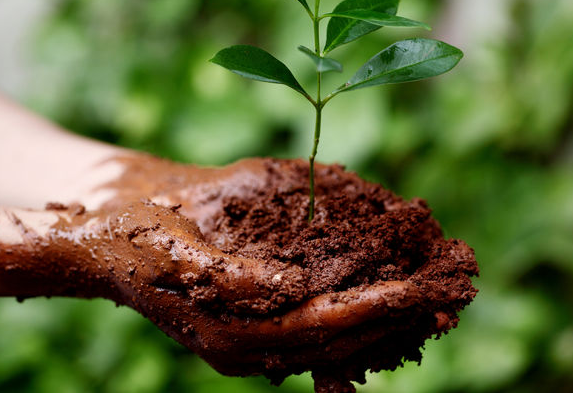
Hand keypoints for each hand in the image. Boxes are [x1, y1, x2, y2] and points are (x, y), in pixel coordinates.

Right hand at [0, 153, 427, 381]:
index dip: (378, 308)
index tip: (427, 290)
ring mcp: (263, 331)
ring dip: (398, 306)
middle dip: (404, 311)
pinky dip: (371, 294)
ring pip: (345, 326)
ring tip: (448, 284)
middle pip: (346, 334)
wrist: (112, 229)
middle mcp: (256, 343)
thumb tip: (293, 292)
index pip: (323, 327)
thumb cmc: (136, 238)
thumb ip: (232, 280)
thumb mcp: (174, 253)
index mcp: (233, 335)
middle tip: (460, 289)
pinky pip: (330, 310)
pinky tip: (403, 277)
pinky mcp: (266, 310)